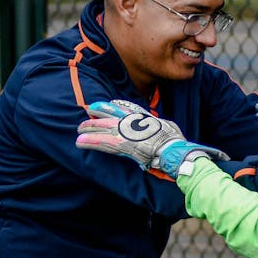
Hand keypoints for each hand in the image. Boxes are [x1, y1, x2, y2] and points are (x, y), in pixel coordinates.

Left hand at [78, 100, 228, 177]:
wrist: (178, 153)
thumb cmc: (179, 145)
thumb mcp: (172, 131)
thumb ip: (164, 130)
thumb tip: (169, 134)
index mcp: (146, 120)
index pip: (128, 109)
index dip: (115, 106)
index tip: (106, 104)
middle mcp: (135, 124)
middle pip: (113, 116)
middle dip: (98, 116)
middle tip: (87, 114)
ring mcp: (128, 134)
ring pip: (104, 129)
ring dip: (90, 129)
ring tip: (78, 130)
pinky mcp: (123, 146)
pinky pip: (103, 143)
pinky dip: (91, 142)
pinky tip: (80, 141)